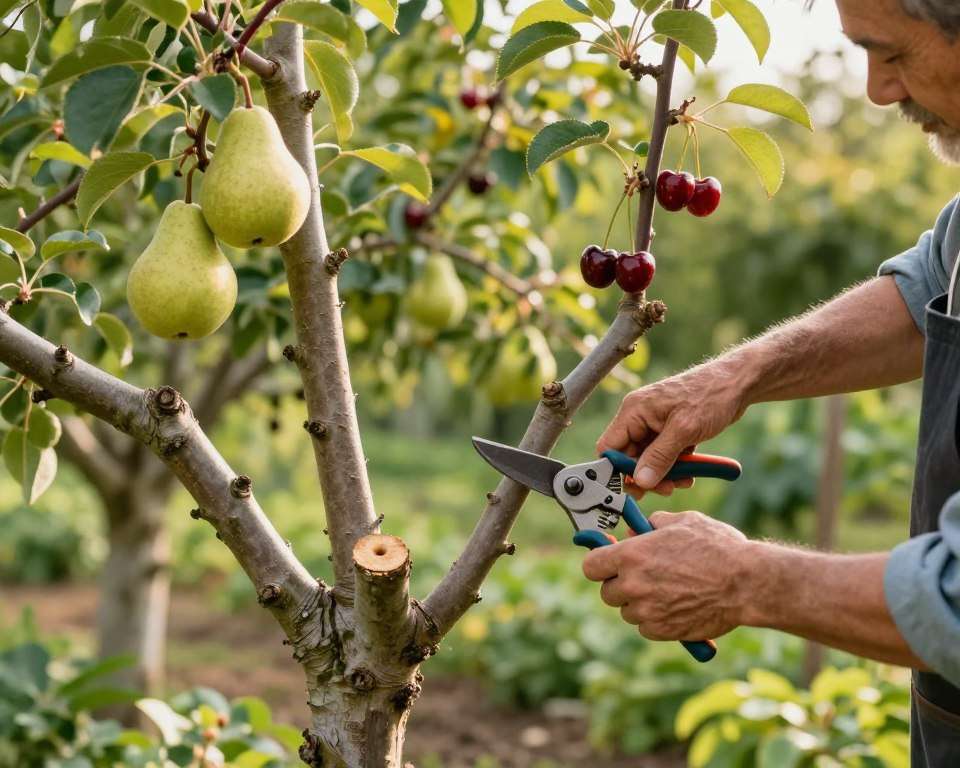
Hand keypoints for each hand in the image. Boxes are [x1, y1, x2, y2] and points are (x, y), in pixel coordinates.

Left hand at [582, 511, 754, 640]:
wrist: (747, 583)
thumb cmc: (719, 548)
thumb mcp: (684, 521)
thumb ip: (655, 523)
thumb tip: (638, 529)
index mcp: (632, 554)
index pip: (591, 566)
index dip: (599, 564)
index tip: (608, 564)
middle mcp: (633, 583)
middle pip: (607, 592)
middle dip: (621, 585)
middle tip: (643, 577)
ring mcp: (647, 610)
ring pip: (627, 611)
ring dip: (639, 604)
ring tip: (666, 591)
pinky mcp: (662, 630)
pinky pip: (645, 627)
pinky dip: (655, 620)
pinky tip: (675, 606)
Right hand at [597, 362, 746, 492]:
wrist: (737, 383)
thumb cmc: (711, 396)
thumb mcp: (684, 430)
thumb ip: (659, 457)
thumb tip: (641, 481)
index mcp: (634, 410)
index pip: (610, 447)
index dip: (617, 470)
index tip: (634, 487)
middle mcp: (640, 417)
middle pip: (629, 456)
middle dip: (646, 475)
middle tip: (664, 489)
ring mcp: (655, 424)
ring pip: (648, 459)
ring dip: (663, 474)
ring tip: (681, 482)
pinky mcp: (670, 430)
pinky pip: (664, 455)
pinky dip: (675, 467)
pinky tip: (689, 474)